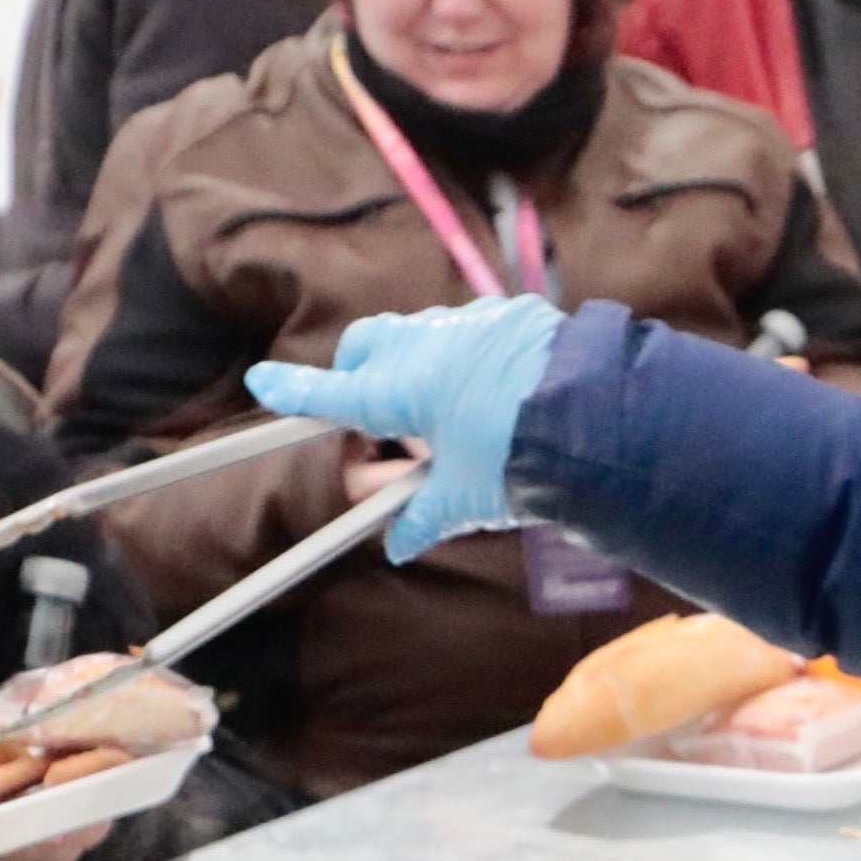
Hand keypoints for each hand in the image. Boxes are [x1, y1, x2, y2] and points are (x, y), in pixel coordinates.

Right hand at [246, 294, 559, 558]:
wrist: (596, 417)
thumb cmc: (520, 459)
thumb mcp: (467, 498)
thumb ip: (423, 517)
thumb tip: (399, 545)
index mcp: (396, 391)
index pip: (328, 393)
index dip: (292, 391)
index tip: (263, 382)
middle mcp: (420, 346)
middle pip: (365, 349)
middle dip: (359, 374)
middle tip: (377, 416)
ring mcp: (464, 323)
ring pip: (416, 335)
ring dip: (415, 365)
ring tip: (446, 411)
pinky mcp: (507, 315)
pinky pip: (469, 331)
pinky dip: (465, 356)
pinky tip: (492, 390)